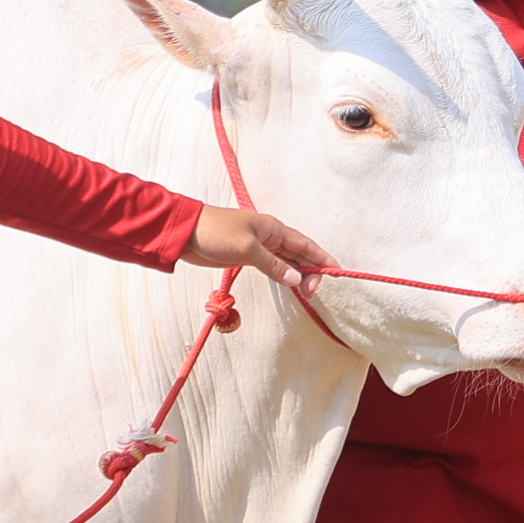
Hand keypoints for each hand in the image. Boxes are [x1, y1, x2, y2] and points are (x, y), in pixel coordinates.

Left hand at [187, 203, 334, 281]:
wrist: (185, 232)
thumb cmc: (216, 233)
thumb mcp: (248, 249)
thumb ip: (274, 265)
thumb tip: (297, 280)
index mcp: (274, 229)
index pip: (306, 244)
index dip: (323, 258)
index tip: (337, 273)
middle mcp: (271, 236)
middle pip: (299, 254)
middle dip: (311, 272)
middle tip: (313, 293)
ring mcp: (260, 246)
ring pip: (287, 261)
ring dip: (298, 275)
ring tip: (306, 293)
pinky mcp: (248, 256)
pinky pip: (274, 266)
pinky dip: (283, 275)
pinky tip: (289, 285)